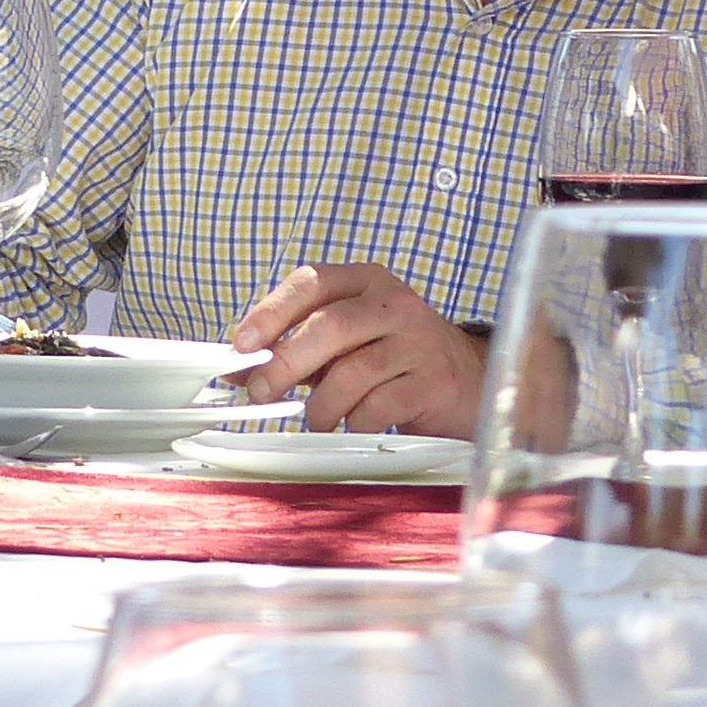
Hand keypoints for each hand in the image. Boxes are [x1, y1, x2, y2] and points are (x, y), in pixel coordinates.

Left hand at [230, 263, 486, 435]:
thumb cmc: (395, 357)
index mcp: (366, 281)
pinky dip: (353, 423)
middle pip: (330, 326)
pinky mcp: (432, 383)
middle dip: (285, 362)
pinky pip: (377, 407)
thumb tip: (237, 368)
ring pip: (351, 373)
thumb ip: (294, 348)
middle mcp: (394, 304)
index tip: (241, 344)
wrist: (469, 380)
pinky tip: (353, 425)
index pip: (311, 282)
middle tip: (259, 392)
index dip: (271, 311)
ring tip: (316, 419)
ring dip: (320, 406)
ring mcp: (417, 342)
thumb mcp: (346, 342)